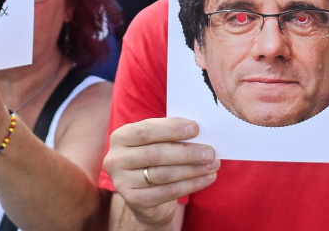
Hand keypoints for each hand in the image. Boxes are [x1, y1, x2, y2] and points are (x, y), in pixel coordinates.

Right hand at [103, 118, 219, 226]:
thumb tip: (200, 132)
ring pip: (163, 174)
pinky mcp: (134, 200)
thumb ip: (170, 135)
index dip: (171, 129)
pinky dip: (191, 184)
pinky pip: (167, 192)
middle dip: (187, 152)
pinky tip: (207, 178)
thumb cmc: (155, 158)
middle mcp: (115, 159)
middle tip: (210, 152)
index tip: (195, 128)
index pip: (145, 130)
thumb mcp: (156, 142)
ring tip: (213, 164)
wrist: (145, 194)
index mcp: (120, 137)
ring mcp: (122, 181)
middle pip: (155, 154)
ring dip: (192, 169)